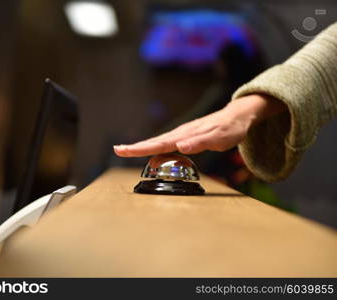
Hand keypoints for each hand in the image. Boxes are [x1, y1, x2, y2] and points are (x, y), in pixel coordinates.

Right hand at [114, 94, 285, 156]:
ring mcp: (182, 134)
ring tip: (127, 150)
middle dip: (135, 147)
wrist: (237, 116)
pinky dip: (154, 146)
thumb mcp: (218, 138)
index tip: (123, 150)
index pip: (158, 144)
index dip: (140, 148)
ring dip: (142, 147)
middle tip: (117, 150)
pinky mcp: (185, 136)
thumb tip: (180, 147)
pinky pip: (165, 142)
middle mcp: (180, 134)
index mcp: (184, 136)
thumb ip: (199, 143)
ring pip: (158, 141)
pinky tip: (150, 150)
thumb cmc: (230, 129)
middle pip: (153, 142)